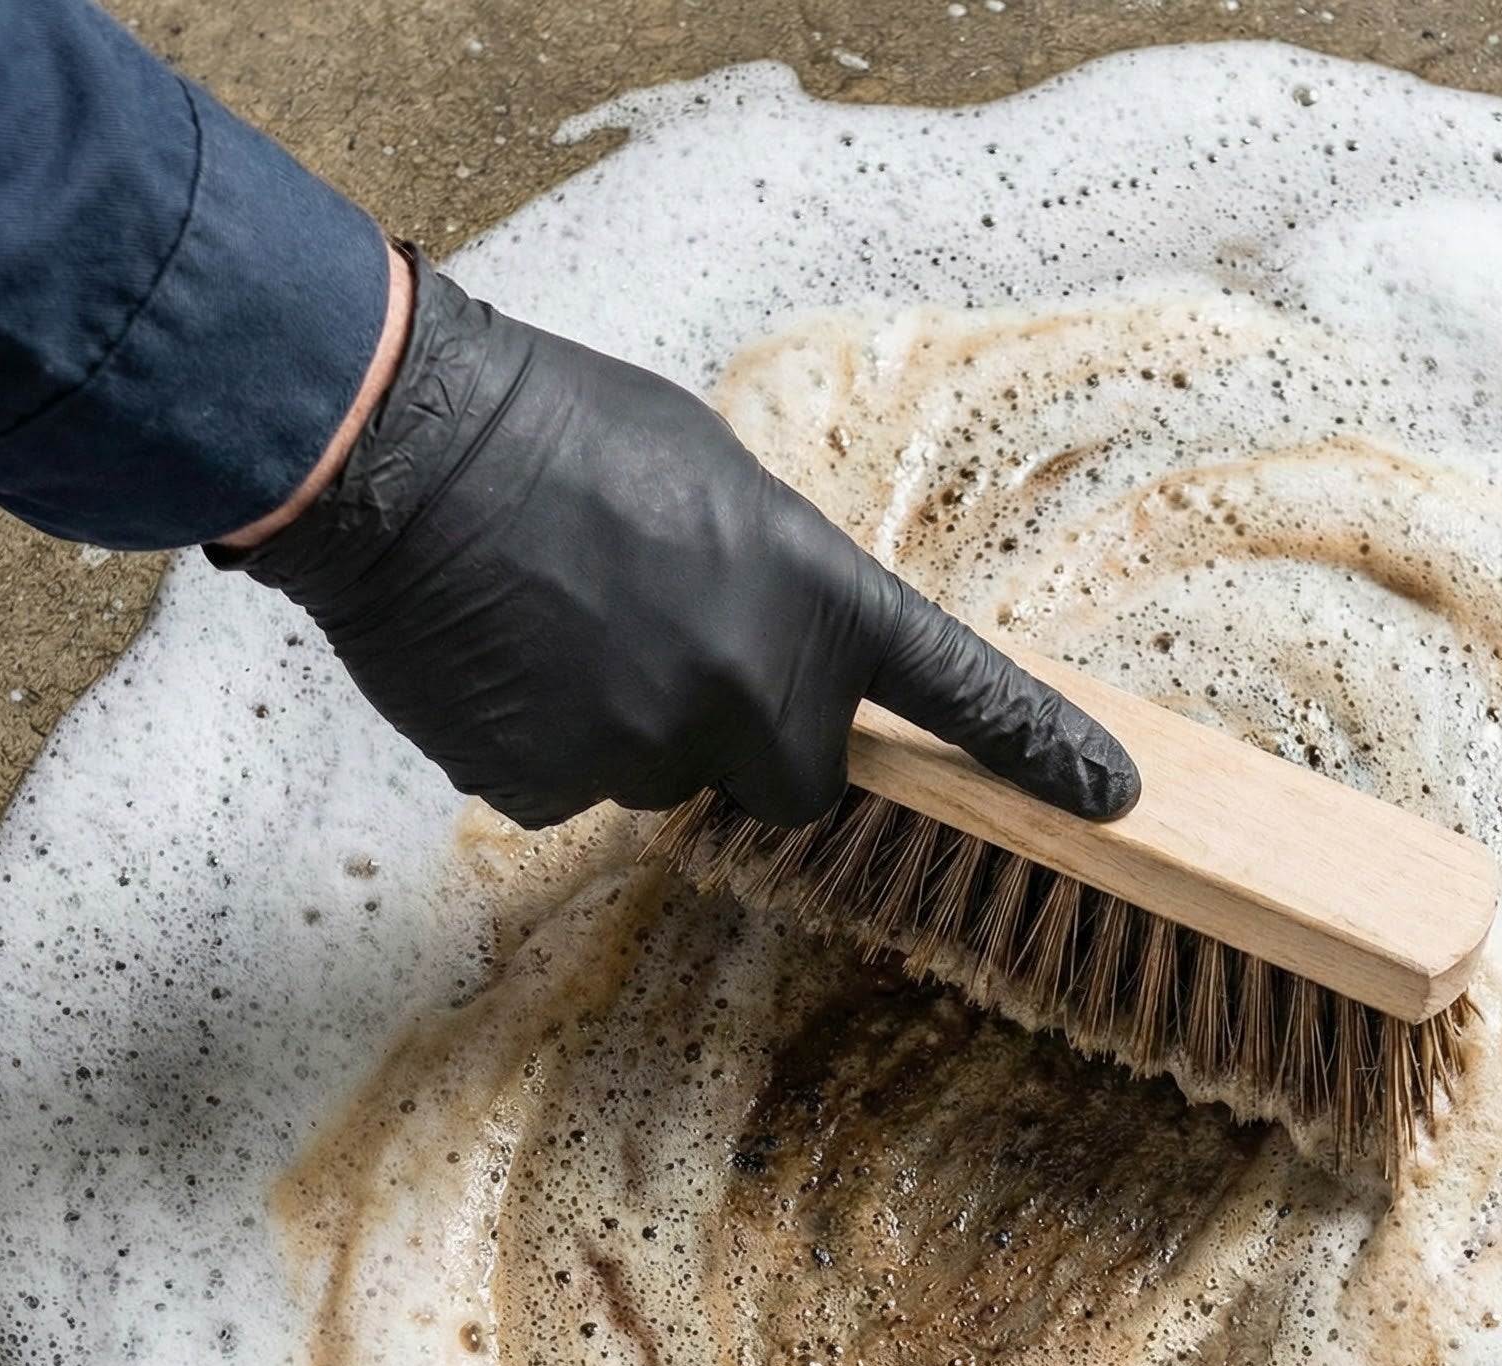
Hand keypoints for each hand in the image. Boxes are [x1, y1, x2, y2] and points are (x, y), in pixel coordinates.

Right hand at [209, 247, 1139, 831]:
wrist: (393, 444)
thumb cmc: (561, 430)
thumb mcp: (718, 483)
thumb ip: (780, 588)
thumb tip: (784, 660)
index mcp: (809, 591)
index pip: (954, 691)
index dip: (1034, 750)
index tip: (1108, 800)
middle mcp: (749, 688)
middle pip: (795, 785)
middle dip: (754, 743)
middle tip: (673, 652)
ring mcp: (648, 749)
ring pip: (672, 784)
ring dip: (635, 728)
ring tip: (565, 629)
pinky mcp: (549, 790)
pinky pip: (573, 793)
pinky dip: (550, 743)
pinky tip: (510, 665)